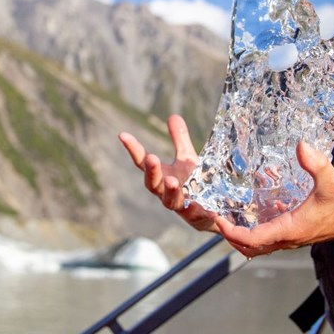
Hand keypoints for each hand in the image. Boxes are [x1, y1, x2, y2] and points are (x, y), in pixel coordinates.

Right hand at [119, 114, 219, 231]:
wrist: (211, 213)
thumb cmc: (193, 184)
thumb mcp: (187, 159)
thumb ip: (180, 140)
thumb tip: (173, 115)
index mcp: (161, 177)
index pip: (143, 163)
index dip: (133, 150)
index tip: (122, 135)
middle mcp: (166, 193)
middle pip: (153, 184)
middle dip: (151, 171)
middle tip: (151, 158)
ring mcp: (181, 206)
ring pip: (171, 201)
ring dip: (171, 191)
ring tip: (172, 180)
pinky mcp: (198, 217)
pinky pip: (197, 215)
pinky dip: (199, 211)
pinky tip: (204, 207)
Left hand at [215, 141, 333, 256]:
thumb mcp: (330, 180)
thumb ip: (315, 163)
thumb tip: (301, 146)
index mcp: (290, 228)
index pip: (254, 239)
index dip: (233, 232)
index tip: (219, 221)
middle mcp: (288, 238)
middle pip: (250, 247)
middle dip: (231, 237)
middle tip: (217, 220)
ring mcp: (291, 238)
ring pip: (259, 245)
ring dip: (241, 235)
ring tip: (228, 217)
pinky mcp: (295, 233)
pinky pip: (270, 238)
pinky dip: (256, 230)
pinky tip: (256, 211)